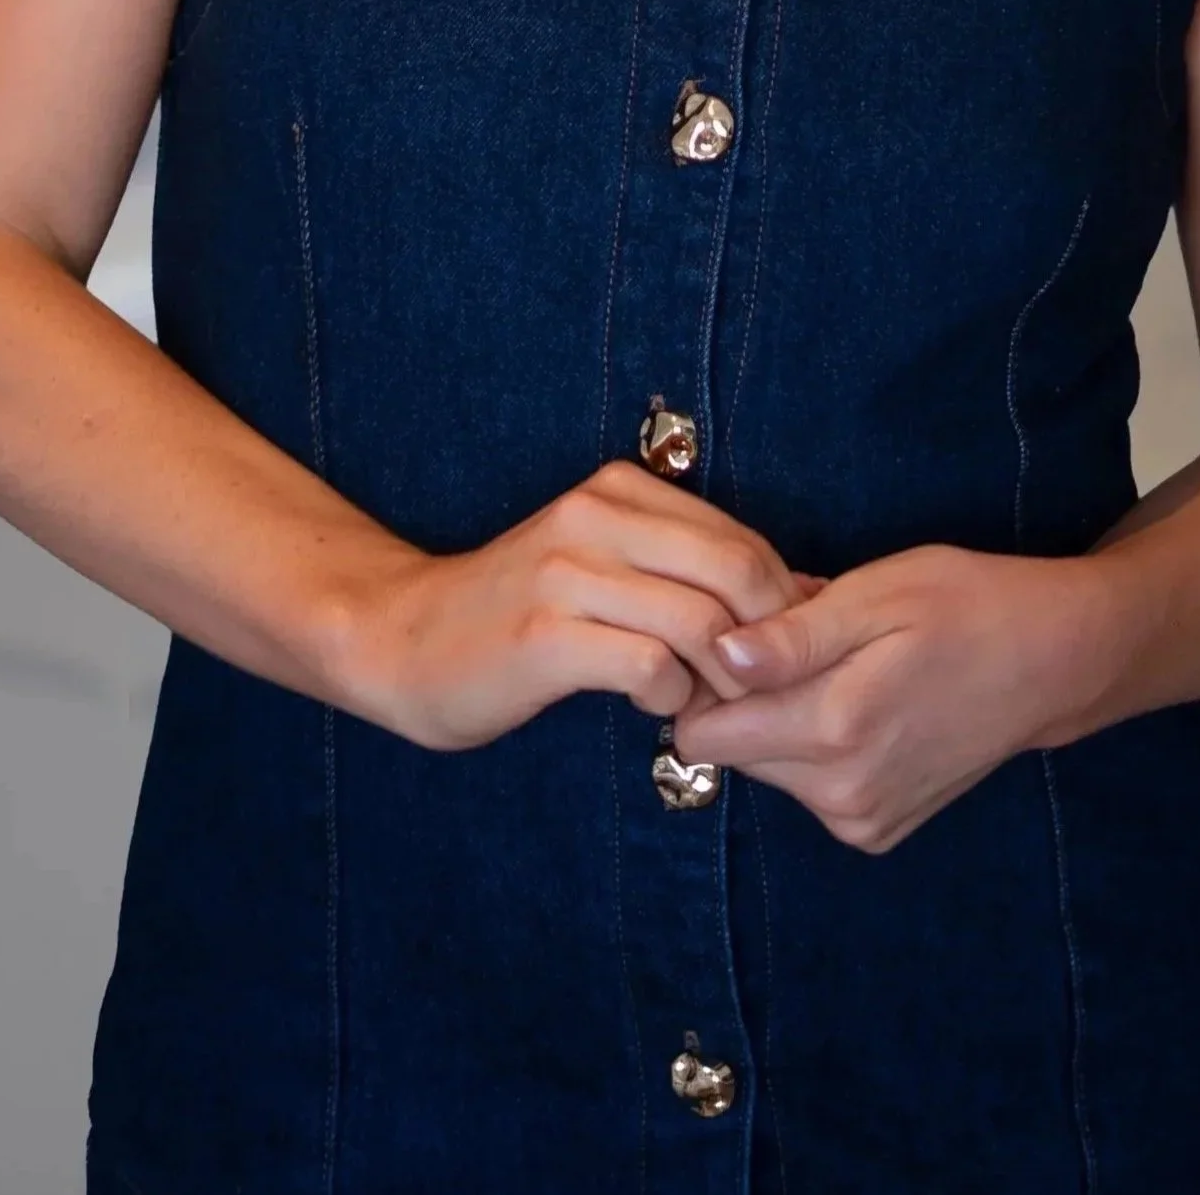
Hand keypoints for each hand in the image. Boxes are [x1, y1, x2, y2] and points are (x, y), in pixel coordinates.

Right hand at [335, 460, 811, 752]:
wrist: (404, 639)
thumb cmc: (520, 613)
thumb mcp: (603, 565)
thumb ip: (682, 570)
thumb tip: (795, 600)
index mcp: (618, 490)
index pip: (741, 539)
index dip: (783, 603)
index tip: (786, 654)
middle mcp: (595, 516)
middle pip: (734, 571)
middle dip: (770, 641)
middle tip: (765, 691)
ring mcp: (567, 573)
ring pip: (700, 619)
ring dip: (723, 679)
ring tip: (709, 705)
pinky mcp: (545, 635)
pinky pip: (649, 665)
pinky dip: (672, 698)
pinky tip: (658, 709)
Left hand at [667, 543, 1123, 854]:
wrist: (1056, 662)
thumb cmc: (967, 605)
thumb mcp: (876, 594)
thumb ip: (792, 636)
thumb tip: (717, 655)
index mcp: (835, 730)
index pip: (702, 734)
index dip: (702, 679)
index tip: (737, 634)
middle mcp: (841, 794)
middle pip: (732, 751)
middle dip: (745, 695)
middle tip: (798, 638)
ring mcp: (862, 820)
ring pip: (769, 767)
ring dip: (782, 716)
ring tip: (838, 663)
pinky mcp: (877, 829)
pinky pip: (809, 785)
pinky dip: (816, 742)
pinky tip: (860, 697)